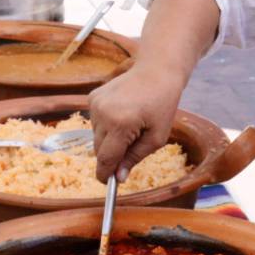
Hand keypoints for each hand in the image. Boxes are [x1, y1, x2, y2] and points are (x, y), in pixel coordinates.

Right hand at [89, 64, 186, 182]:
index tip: (107, 183)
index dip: (105, 174)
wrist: (156, 71)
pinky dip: (106, 124)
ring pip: (96, 136)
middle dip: (112, 155)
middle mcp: (103, 113)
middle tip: (131, 147)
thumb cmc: (162, 104)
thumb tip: (118, 177)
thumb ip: (135, 157)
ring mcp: (95, 103)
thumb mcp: (157, 137)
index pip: (106, 158)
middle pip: (99, 149)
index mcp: (120, 124)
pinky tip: (122, 113)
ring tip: (131, 124)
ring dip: (110, 138)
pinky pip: (95, 122)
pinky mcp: (92, 97)